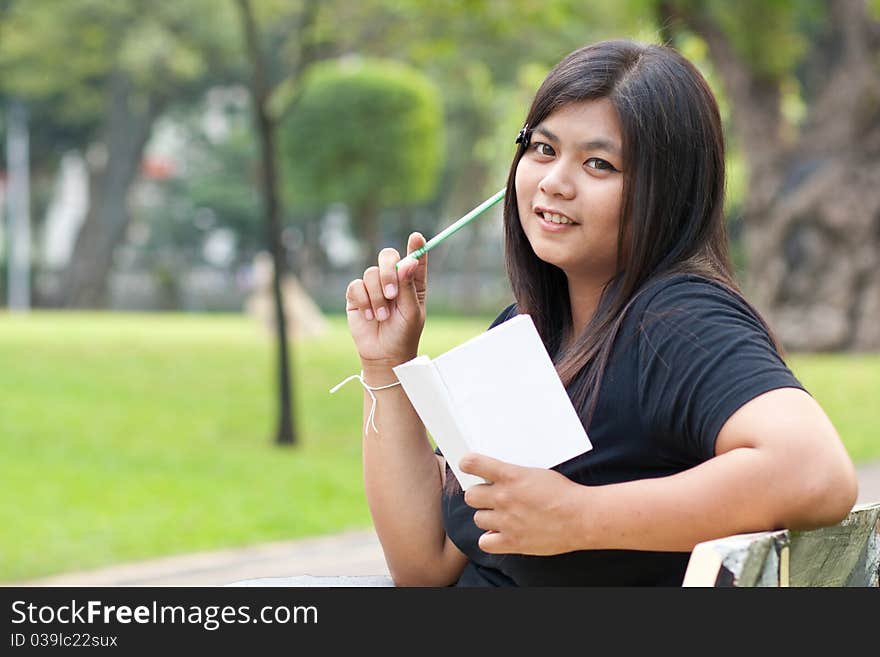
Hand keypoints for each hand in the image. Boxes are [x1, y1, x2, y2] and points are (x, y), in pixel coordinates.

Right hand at [345, 232, 427, 366]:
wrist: (384, 354)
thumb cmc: (403, 334)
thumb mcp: (411, 311)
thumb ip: (408, 286)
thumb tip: (408, 262)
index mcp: (412, 282)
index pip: (414, 259)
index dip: (415, 247)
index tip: (416, 237)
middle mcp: (393, 280)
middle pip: (387, 256)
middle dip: (388, 272)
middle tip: (392, 294)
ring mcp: (374, 286)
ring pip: (371, 273)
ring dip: (377, 297)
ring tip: (382, 316)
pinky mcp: (357, 295)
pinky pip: (356, 286)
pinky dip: (364, 301)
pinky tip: (370, 315)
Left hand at [460, 453, 586, 555]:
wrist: (581, 517)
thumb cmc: (564, 493)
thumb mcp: (537, 473)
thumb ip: (514, 474)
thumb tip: (498, 476)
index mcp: (511, 476)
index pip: (473, 464)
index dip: (467, 465)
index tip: (468, 466)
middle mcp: (504, 497)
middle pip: (471, 496)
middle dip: (480, 495)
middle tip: (491, 497)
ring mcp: (506, 521)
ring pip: (478, 518)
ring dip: (487, 517)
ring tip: (501, 516)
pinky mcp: (512, 541)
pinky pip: (485, 542)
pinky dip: (490, 539)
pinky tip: (500, 534)